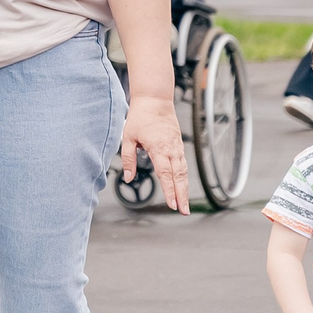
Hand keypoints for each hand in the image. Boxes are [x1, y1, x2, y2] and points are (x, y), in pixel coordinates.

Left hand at [119, 95, 188, 212]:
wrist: (155, 100)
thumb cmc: (140, 117)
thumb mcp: (128, 138)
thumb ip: (129, 159)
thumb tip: (128, 178)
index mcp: (158, 148)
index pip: (165, 174)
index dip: (170, 190)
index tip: (173, 204)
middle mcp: (171, 149)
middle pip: (178, 176)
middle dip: (182, 195)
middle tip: (184, 211)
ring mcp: (177, 147)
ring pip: (183, 172)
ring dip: (184, 189)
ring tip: (185, 205)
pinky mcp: (178, 145)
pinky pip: (183, 164)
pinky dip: (184, 178)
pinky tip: (183, 187)